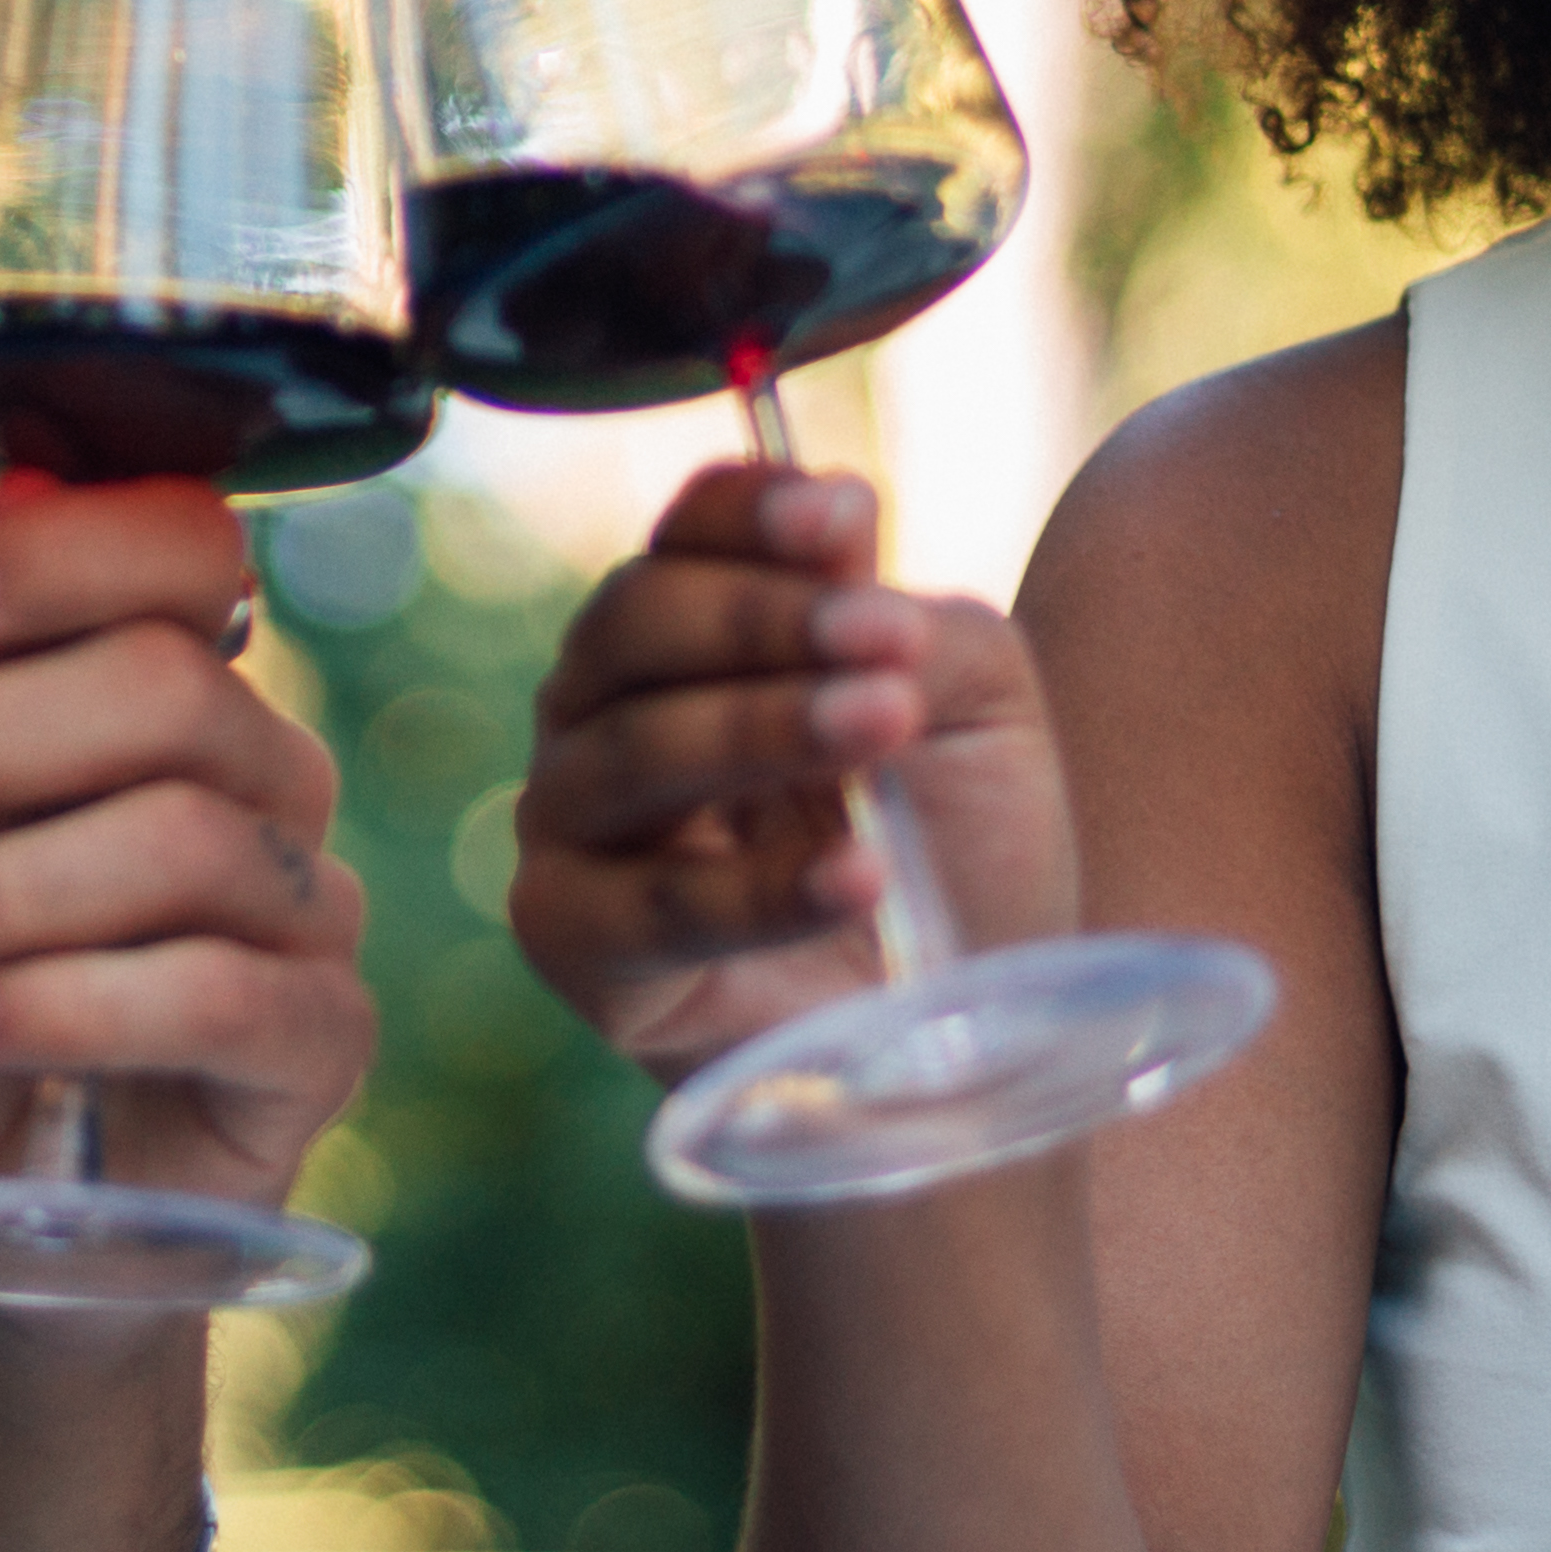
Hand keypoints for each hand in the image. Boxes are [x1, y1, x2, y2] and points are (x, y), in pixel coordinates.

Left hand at [0, 476, 372, 1205]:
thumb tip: (6, 515)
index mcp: (164, 687)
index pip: (184, 550)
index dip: (71, 555)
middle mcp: (260, 775)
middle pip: (172, 689)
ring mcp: (308, 904)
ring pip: (184, 840)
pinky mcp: (324, 1038)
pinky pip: (223, 992)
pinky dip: (70, 1002)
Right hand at [511, 463, 1078, 1079]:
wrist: (963, 1038)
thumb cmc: (960, 859)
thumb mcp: (978, 716)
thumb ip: (914, 623)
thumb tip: (840, 520)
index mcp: (693, 638)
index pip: (685, 538)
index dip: (748, 513)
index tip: (845, 513)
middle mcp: (607, 713)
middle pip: (634, 623)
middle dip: (763, 619)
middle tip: (885, 641)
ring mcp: (573, 827)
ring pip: (630, 751)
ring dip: (760, 728)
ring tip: (881, 726)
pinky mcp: (573, 944)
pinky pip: (647, 906)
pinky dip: (754, 891)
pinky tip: (857, 875)